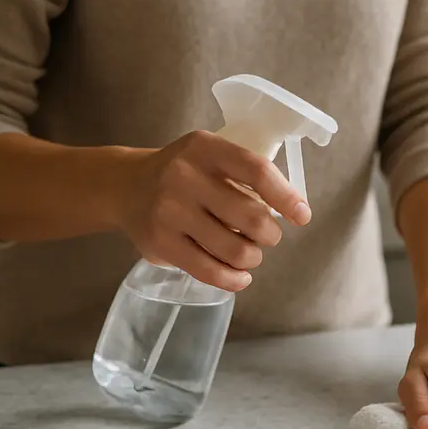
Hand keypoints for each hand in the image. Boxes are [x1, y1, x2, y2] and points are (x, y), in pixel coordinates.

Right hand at [117, 130, 310, 290]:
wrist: (126, 186)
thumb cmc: (184, 174)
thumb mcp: (211, 156)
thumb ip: (246, 176)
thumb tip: (293, 210)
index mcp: (205, 149)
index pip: (257, 171)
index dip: (287, 197)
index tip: (302, 216)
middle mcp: (184, 177)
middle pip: (253, 218)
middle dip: (270, 234)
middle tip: (266, 236)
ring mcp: (170, 211)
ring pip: (236, 250)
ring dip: (253, 257)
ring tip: (250, 253)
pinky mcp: (161, 243)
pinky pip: (210, 271)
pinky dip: (234, 280)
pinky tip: (240, 276)